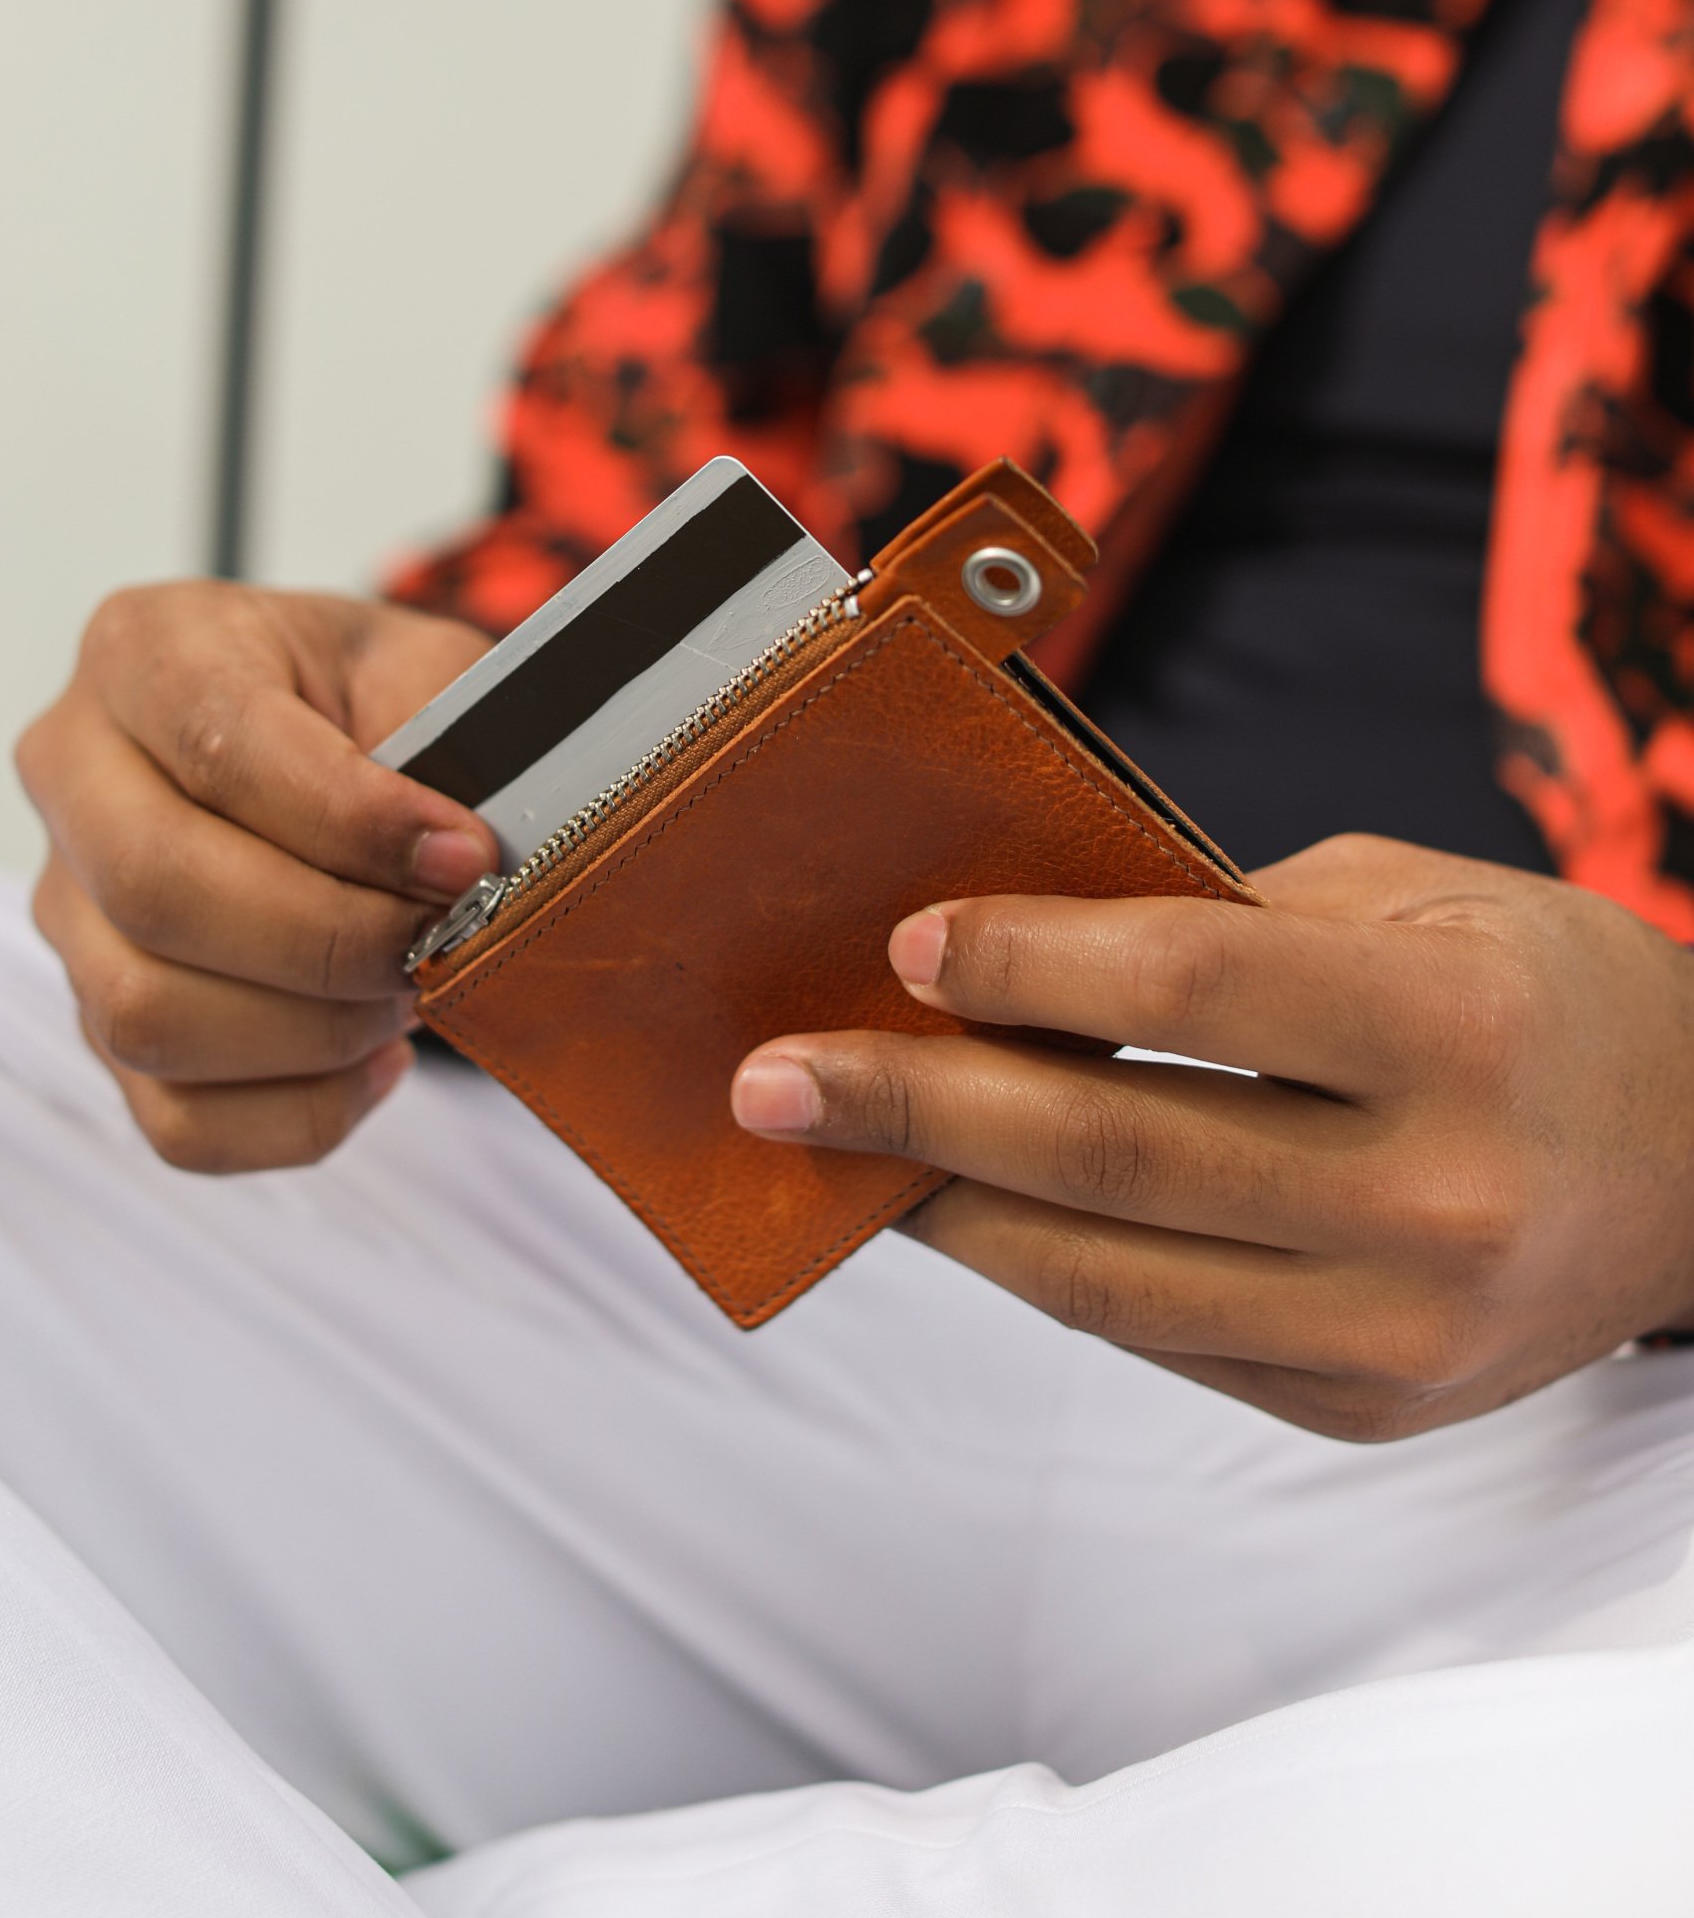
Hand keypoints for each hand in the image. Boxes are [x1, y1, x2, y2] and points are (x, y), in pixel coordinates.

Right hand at [17, 585, 496, 1171]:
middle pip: (155, 890)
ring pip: (146, 1016)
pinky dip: (297, 1113)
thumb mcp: (421, 664)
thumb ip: (444, 736)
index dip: (350, 820)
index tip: (464, 857)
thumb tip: (457, 861)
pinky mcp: (98, 1020)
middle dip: (328, 939)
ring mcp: (69, 909)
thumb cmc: (370, 696)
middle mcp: (74, 774)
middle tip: (439, 939)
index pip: (218, 744)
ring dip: (313, 1031)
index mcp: (145, 650)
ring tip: (411, 990)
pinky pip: (175, 1119)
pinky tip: (375, 1060)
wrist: (335, 737)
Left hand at [731, 836, 1693, 1438]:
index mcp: (1456, 1031)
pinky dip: (1039, 1274)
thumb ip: (1222, 919)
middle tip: (772, 1078)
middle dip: (916, 1108)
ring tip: (827, 1155)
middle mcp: (1436, 1197)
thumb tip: (1002, 942)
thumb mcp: (1409, 897)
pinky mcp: (1365, 1410)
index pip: (1188, 988)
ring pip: (1109, 1278)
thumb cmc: (1533, 989)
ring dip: (943, 1212)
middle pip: (1115, 1150)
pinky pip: (1159, 1341)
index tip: (900, 942)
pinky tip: (957, 1214)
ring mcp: (1402, 1330)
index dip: (1024, 961)